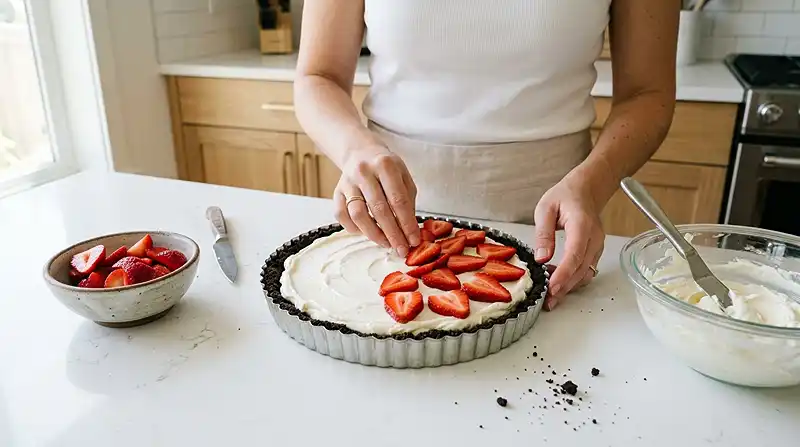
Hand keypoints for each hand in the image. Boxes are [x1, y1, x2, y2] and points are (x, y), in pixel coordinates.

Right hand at [333, 145, 420, 256]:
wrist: (360, 153)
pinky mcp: (336, 192)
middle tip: (401, 249)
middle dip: (393, 234)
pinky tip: (366, 232)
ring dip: (373, 234)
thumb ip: (408, 201)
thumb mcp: (403, 177)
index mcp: (385, 166)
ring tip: (386, 243)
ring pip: (358, 215)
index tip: (414, 240)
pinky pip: (341, 215)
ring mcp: (348, 182)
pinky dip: (354, 228)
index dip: (407, 223)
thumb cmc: (386, 169)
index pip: (398, 200)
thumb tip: (411, 231)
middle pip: (379, 210)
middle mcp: (364, 172)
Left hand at [533, 176, 604, 310]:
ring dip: (569, 286)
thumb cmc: (565, 196)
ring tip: (549, 294)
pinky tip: (557, 281)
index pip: (575, 254)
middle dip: (565, 287)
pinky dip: (573, 279)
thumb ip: (543, 233)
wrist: (585, 190)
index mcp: (582, 225)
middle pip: (582, 269)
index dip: (564, 274)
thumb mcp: (545, 209)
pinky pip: (586, 270)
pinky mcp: (595, 251)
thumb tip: (541, 258)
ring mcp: (597, 246)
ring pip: (585, 273)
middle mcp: (594, 238)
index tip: (552, 287)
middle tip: (548, 301)